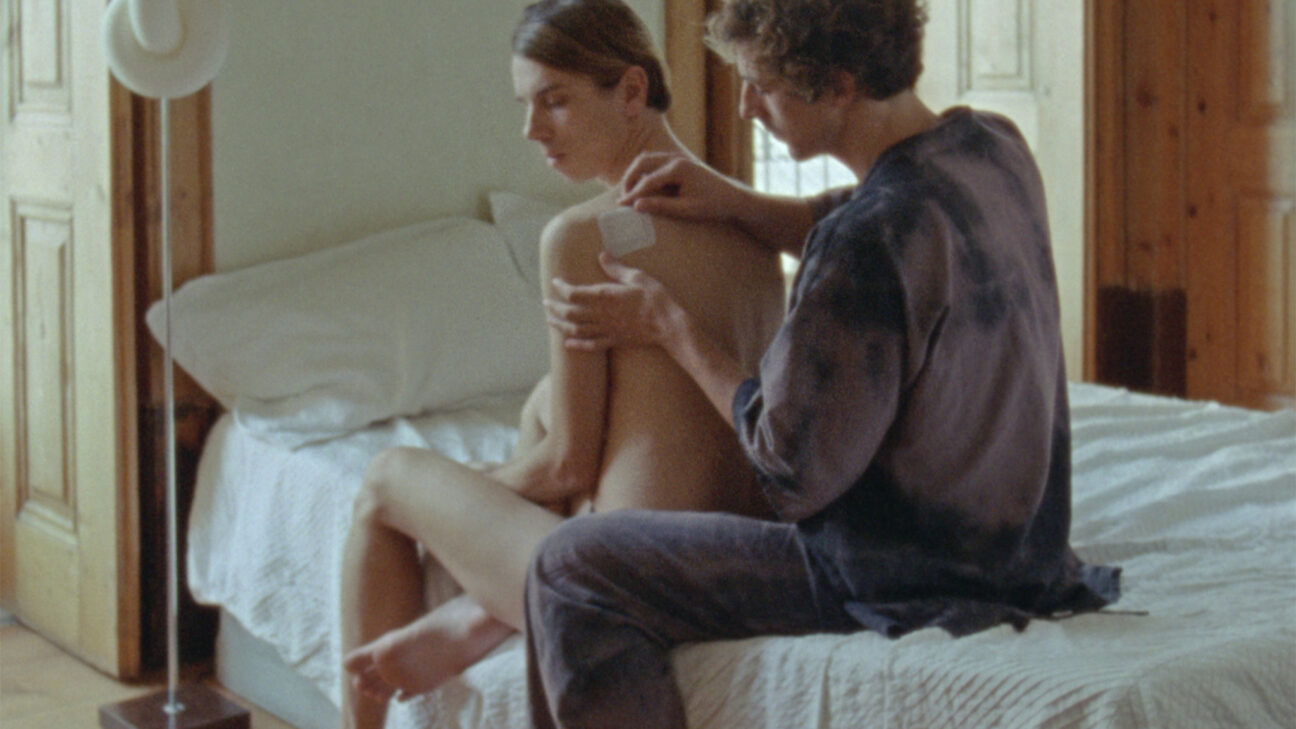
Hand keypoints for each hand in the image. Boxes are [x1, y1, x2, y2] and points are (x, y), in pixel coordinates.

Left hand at [545, 253, 681, 351]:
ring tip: (550, 320)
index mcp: (606, 296)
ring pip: (576, 330)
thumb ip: (617, 268)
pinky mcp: (615, 340)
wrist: (668, 324)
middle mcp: (602, 314)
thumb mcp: (638, 277)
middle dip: (555, 307)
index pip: (574, 293)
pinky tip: (567, 344)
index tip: (555, 282)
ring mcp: (607, 329)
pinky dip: (577, 345)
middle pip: (570, 312)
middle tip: (545, 303)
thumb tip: (602, 256)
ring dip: (560, 325)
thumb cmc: (656, 298)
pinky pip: (591, 345)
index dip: (561, 288)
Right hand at [618, 151, 746, 222]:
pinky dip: (645, 173)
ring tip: (630, 193)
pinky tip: (643, 188)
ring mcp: (677, 158)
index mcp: (678, 168)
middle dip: (630, 179)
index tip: (621, 205)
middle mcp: (676, 158)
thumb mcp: (687, 210)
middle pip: (643, 162)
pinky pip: (655, 163)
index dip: (633, 194)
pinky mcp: (678, 162)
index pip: (648, 180)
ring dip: (636, 174)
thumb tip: (637, 205)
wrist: (732, 198)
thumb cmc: (713, 205)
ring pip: (647, 160)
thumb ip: (662, 206)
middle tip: (623, 198)